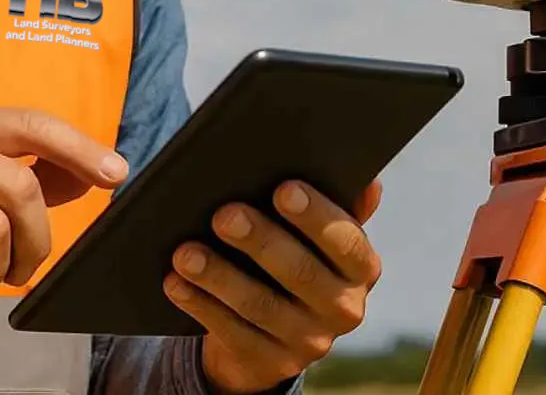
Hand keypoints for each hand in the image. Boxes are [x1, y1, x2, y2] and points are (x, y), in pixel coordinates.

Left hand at [166, 179, 383, 394]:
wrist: (277, 332)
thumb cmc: (298, 259)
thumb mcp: (323, 239)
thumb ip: (341, 207)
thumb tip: (368, 181)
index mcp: (362, 269)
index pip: (347, 242)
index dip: (316, 216)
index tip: (283, 189)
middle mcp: (344, 309)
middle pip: (300, 273)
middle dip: (260, 242)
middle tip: (224, 215)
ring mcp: (309, 342)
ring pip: (260, 306)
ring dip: (219, 277)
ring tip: (185, 252)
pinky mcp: (272, 364)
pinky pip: (232, 334)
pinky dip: (201, 306)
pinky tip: (176, 283)